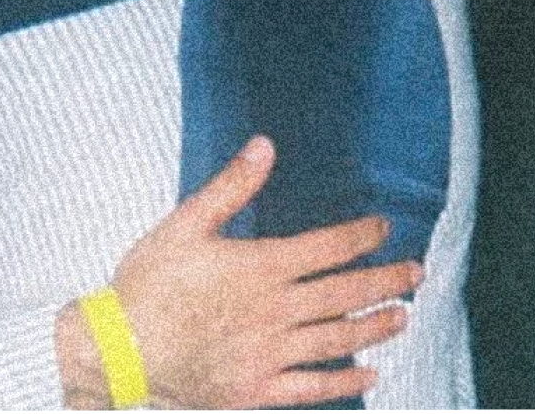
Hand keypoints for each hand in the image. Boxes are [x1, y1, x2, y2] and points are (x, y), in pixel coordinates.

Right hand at [56, 136, 420, 410]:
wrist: (118, 351)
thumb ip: (230, 187)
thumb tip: (264, 146)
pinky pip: (313, 387)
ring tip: (402, 316)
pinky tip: (369, 374)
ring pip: (338, 338)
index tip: (383, 228)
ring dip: (376, 326)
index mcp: (260, 267)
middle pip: (345, 293)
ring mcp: (270, 353)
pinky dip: (345, 381)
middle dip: (386, 281)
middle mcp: (275, 310)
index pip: (327, 247)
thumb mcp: (184, 224)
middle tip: (416, 274)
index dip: (360, 236)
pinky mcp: (258, 388)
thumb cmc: (145, 285)